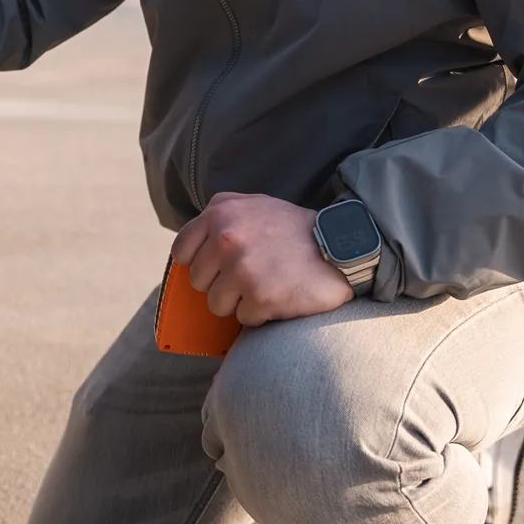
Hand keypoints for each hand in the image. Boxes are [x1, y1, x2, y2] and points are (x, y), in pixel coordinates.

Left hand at [172, 192, 352, 325]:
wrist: (341, 247)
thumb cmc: (295, 230)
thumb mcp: (256, 205)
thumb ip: (222, 217)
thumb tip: (190, 248)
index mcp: (220, 212)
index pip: (181, 250)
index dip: (197, 263)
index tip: (216, 267)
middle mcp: (226, 237)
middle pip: (198, 281)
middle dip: (221, 284)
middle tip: (251, 275)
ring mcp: (242, 268)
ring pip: (216, 304)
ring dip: (240, 302)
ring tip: (267, 285)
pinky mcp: (259, 296)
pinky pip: (243, 318)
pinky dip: (261, 313)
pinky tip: (280, 295)